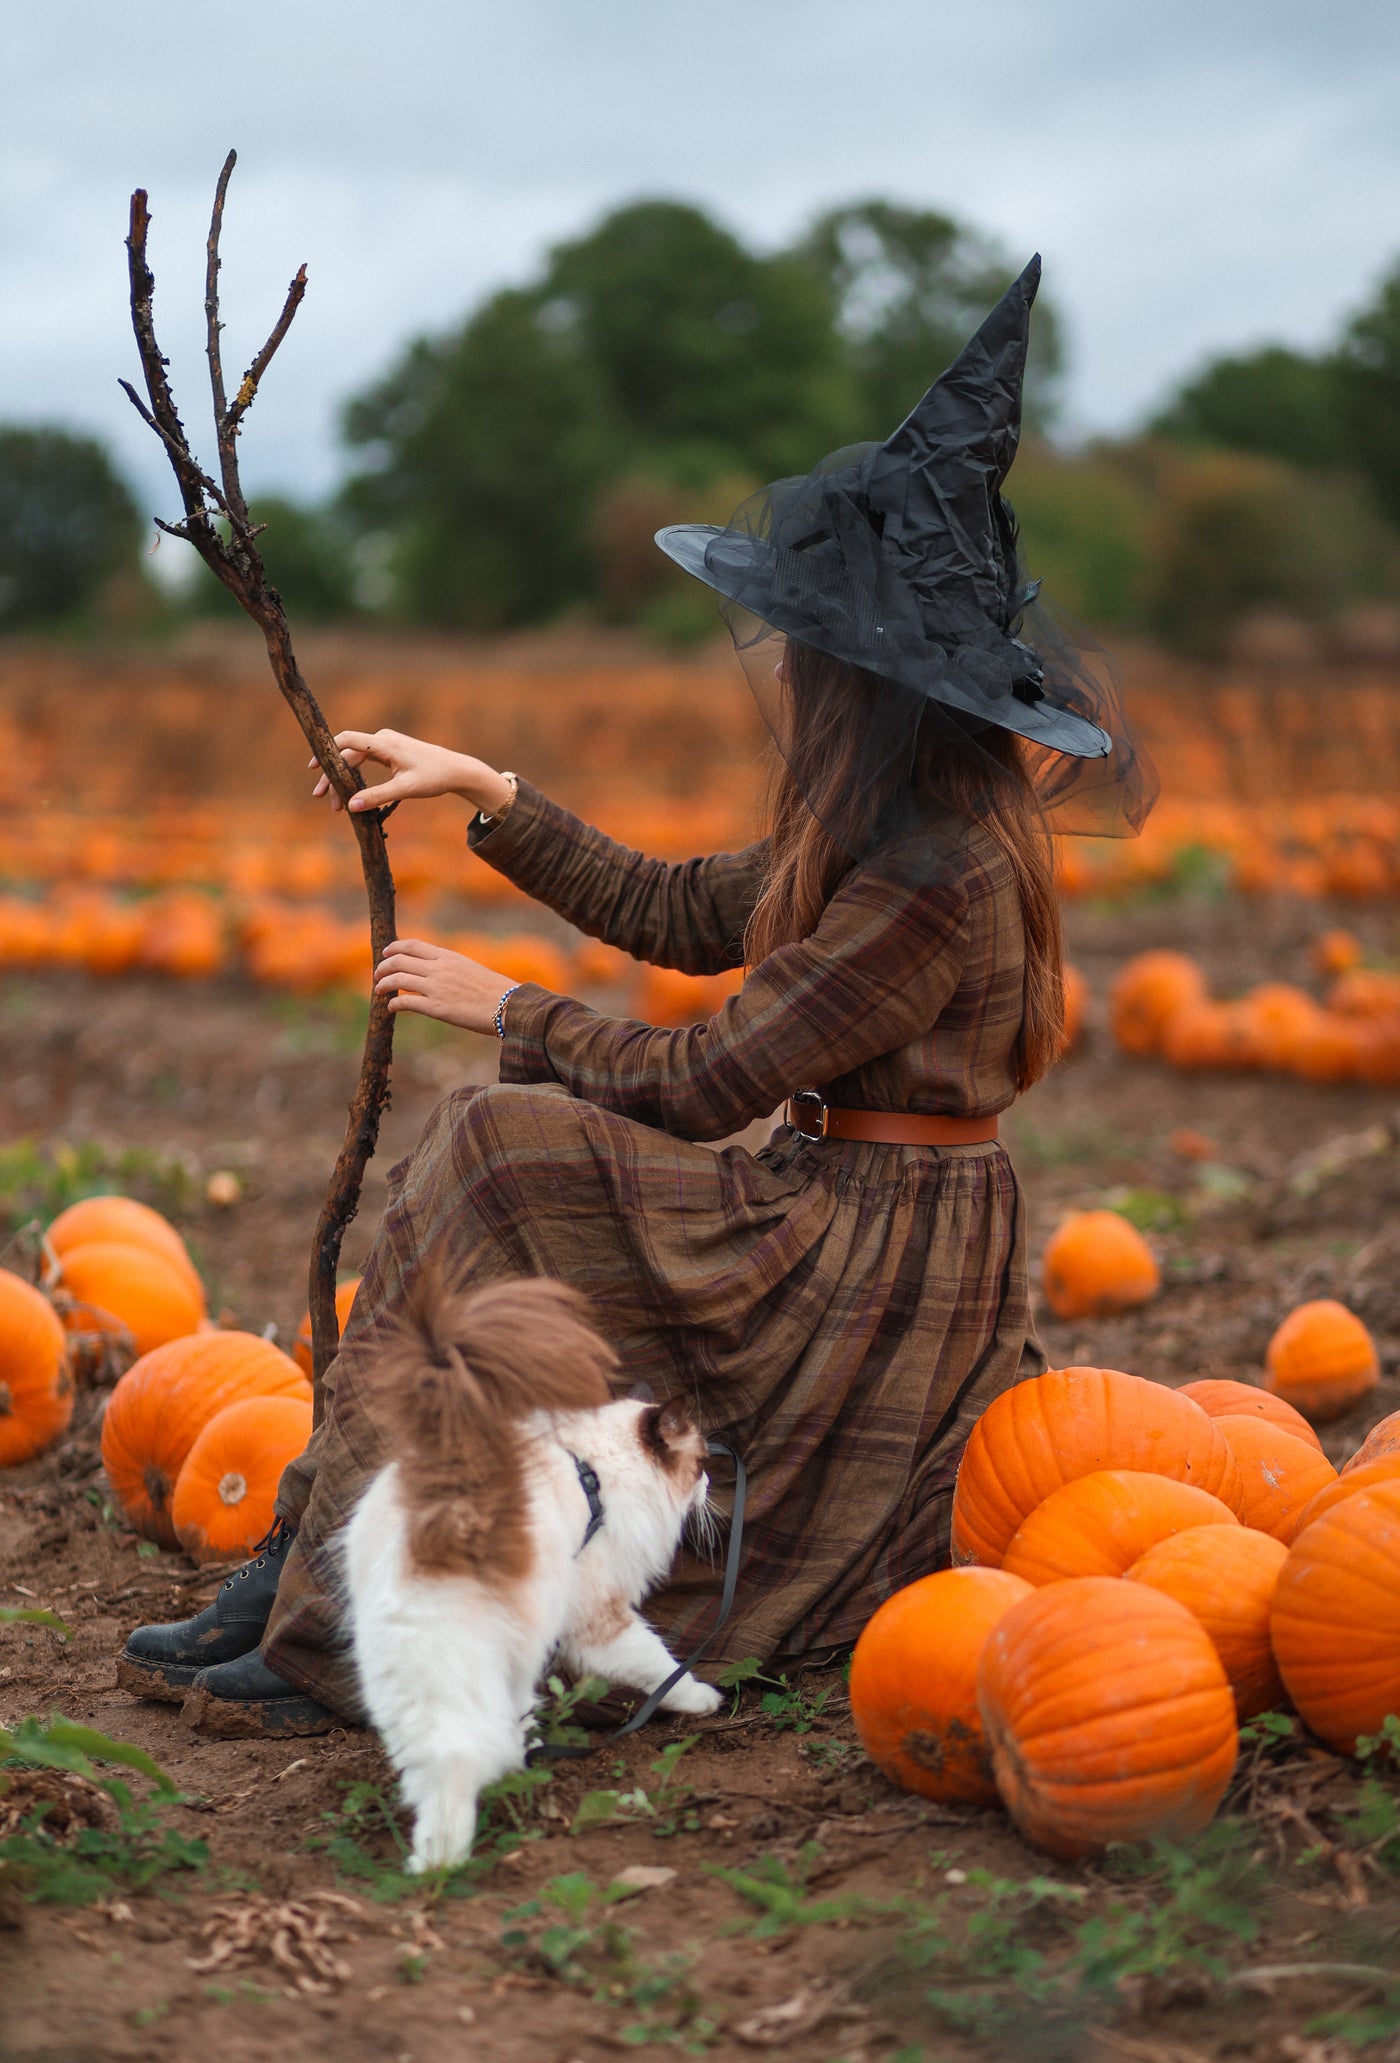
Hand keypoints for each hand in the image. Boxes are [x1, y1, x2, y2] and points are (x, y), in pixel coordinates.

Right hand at [309, 729, 511, 816]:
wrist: (456, 770)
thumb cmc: (434, 777)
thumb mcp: (405, 790)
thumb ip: (378, 797)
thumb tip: (351, 806)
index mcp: (385, 743)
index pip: (348, 741)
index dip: (327, 752)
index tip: (312, 768)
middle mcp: (383, 739)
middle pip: (348, 755)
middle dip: (335, 778)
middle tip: (326, 802)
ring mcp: (386, 744)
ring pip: (355, 760)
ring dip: (344, 780)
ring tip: (337, 805)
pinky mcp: (390, 751)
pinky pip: (365, 760)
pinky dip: (356, 776)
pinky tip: (350, 793)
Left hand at [374, 939, 516, 1033]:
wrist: (508, 1006)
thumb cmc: (494, 990)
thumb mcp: (469, 968)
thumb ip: (449, 966)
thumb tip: (433, 970)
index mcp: (447, 956)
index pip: (412, 945)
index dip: (393, 948)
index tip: (385, 954)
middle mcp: (439, 969)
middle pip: (399, 961)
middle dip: (383, 967)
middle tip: (377, 975)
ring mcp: (436, 988)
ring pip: (397, 980)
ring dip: (383, 985)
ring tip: (379, 991)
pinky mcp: (437, 1008)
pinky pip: (406, 1003)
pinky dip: (394, 1004)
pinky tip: (391, 1008)